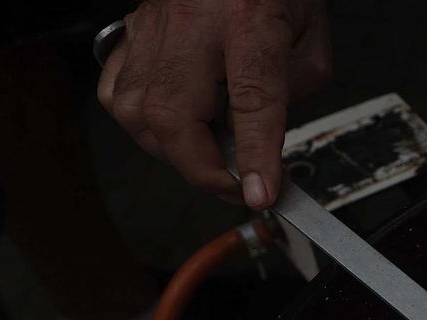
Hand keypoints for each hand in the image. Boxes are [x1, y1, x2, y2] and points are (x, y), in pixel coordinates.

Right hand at [98, 0, 331, 208]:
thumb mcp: (310, 38)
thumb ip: (295, 91)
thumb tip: (265, 140)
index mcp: (250, 18)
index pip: (251, 98)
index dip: (254, 154)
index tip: (258, 194)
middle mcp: (192, 21)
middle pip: (174, 115)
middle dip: (202, 169)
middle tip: (234, 184)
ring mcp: (153, 26)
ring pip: (136, 111)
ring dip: (172, 151)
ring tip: (208, 152)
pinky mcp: (131, 31)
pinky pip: (117, 93)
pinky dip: (142, 125)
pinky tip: (174, 126)